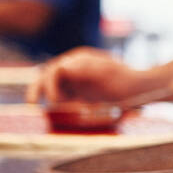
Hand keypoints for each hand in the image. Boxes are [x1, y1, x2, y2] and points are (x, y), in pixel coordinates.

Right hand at [26, 47, 152, 105]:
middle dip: (38, 88)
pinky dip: (58, 105)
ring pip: (53, 87)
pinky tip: (61, 113)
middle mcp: (74, 69)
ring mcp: (76, 82)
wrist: (140, 90)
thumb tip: (63, 66)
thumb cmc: (125, 79)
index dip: (49, 84)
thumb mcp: (107, 73)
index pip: (55, 70)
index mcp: (78, 59)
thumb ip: (85, 69)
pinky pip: (63, 98)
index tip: (53, 100)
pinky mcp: (80, 94)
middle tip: (32, 104)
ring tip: (49, 108)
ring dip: (48, 97)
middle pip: (48, 76)